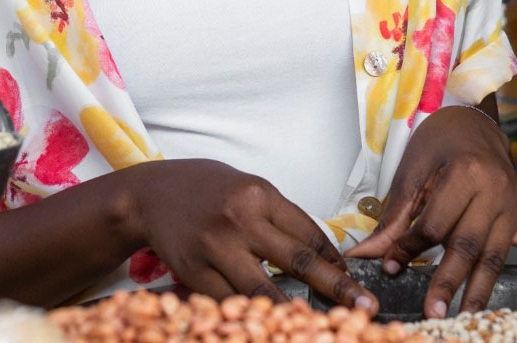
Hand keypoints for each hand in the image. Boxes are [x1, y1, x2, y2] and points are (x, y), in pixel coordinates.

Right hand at [125, 158, 377, 310]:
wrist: (150, 193)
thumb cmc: (204, 188)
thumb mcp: (245, 187)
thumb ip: (276, 216)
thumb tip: (317, 252)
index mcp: (258, 193)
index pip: (308, 232)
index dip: (335, 260)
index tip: (354, 278)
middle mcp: (240, 219)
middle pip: (299, 261)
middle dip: (337, 288)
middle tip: (366, 307)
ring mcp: (216, 248)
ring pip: (266, 292)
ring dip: (296, 315)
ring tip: (320, 330)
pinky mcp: (194, 272)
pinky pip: (231, 303)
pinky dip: (251, 316)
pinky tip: (266, 326)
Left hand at [346, 106, 516, 318]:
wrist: (470, 119)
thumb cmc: (438, 140)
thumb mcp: (412, 170)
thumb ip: (394, 216)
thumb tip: (366, 253)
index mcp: (464, 173)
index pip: (436, 223)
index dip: (410, 247)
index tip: (390, 266)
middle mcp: (495, 191)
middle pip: (468, 245)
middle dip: (447, 281)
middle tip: (432, 310)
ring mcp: (514, 204)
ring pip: (496, 254)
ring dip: (481, 290)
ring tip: (466, 317)